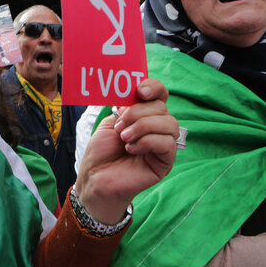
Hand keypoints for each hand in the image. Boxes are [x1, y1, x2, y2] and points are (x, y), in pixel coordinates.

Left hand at [74, 78, 177, 223]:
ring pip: (169, 123)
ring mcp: (163, 145)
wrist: (96, 178)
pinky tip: (132, 149)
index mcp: (144, 115)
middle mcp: (157, 128)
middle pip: (162, 108)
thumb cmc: (102, 152)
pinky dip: (147, 142)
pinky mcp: (165, 161)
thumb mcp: (110, 123)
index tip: (140, 91)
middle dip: (138, 113)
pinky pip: (167, 143)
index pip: (160, 95)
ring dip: (142, 127)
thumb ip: (125, 108)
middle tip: (120, 126)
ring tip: (124, 138)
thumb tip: (136, 95)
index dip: (154, 87)